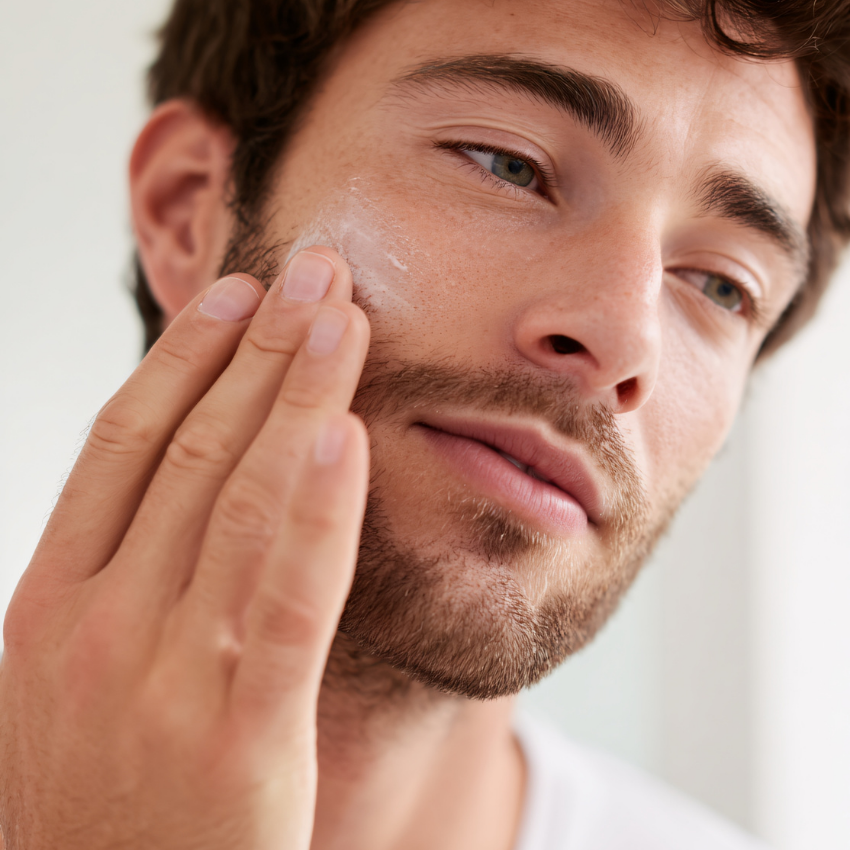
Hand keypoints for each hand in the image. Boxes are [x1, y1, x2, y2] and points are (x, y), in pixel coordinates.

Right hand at [0, 248, 370, 849]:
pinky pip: (287, 599)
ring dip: (298, 394)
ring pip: (241, 499)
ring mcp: (165, 677)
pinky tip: (347, 435)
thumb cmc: (95, 799)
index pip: (125, 438)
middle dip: (259, 345)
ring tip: (344, 315)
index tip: (237, 290)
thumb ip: (117, 578)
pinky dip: (318, 511)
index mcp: (50, 599)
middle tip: (312, 267)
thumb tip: (178, 479)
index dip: (185, 353)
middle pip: (192, 446)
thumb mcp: (70, 678)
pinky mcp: (240, 737)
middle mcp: (100, 622)